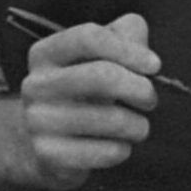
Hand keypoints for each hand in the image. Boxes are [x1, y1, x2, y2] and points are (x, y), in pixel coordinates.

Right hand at [16, 12, 162, 189]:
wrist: (48, 145)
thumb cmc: (84, 93)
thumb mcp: (100, 56)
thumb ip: (124, 35)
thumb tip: (139, 36)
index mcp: (45, 53)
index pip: (88, 37)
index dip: (128, 50)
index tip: (154, 65)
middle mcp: (35, 84)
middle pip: (101, 75)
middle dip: (139, 88)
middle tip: (150, 99)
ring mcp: (38, 122)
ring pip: (110, 118)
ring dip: (138, 124)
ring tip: (138, 126)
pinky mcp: (49, 155)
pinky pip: (104, 151)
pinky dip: (123, 149)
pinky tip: (119, 145)